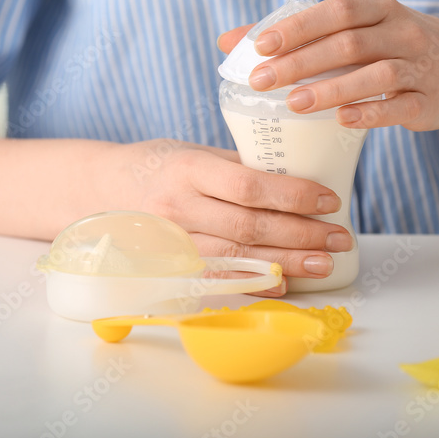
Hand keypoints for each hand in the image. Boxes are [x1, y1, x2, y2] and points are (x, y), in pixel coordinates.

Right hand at [115, 139, 354, 293]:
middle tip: (340, 238)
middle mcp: (178, 208)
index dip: (293, 196)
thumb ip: (239, 167)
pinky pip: (218, 280)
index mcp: (188, 170)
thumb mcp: (195, 151)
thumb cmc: (158, 165)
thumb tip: (298, 178)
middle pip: (249, 227)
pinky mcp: (169, 267)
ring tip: (325, 264)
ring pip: (238, 258)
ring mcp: (172, 243)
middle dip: (301, 235)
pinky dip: (254, 284)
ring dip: (287, 264)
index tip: (329, 200)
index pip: (248, 186)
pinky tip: (285, 285)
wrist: (98, 190)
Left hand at [219, 0, 438, 130]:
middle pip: (349, 43)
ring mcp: (419, 67)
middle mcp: (402, 31)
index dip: (298, 26)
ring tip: (293, 104)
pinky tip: (342, 121)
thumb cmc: (393, 45)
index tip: (262, 45)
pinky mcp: (429, 102)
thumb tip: (229, 41)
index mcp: (379, 8)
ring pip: (375, 75)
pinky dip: (371, 113)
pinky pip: (400, 108)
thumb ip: (297, 33)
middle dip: (302, 61)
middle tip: (261, 81)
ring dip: (332, 89)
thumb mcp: (354, 29)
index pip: (335, 11)